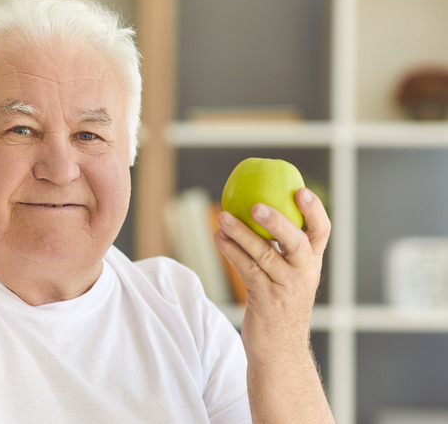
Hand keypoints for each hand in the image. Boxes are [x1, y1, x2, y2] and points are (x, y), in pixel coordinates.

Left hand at [214, 188, 330, 361]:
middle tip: (256, 205)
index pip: (321, 232)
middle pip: (296, 242)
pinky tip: (218, 238)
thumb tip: (257, 210)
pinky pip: (247, 270)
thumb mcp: (287, 277)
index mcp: (311, 264)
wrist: (279, 350)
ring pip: (265, 255)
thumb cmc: (279, 306)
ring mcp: (287, 289)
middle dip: (278, 221)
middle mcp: (304, 274)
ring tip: (223, 218)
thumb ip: (280, 250)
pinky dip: (231, 252)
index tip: (300, 190)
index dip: (314, 210)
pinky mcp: (267, 301)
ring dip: (241, 234)